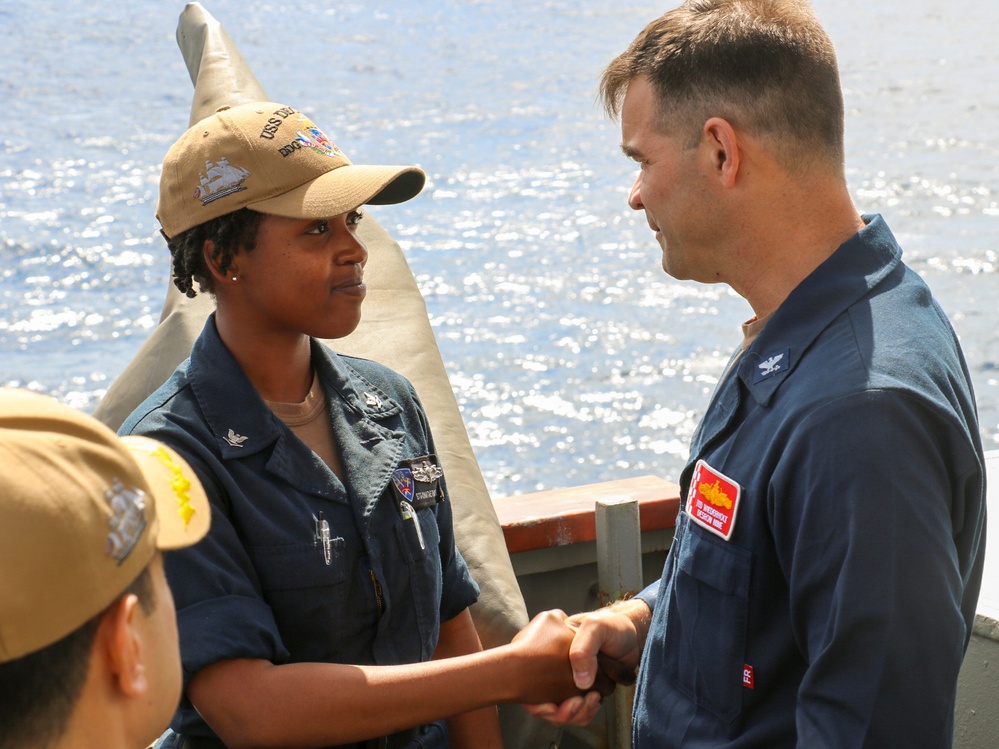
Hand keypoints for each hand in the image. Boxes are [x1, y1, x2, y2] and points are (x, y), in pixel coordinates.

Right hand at [522, 600, 649, 726]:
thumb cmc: (610, 626)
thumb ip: (583, 648)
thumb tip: (580, 682)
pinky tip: (593, 704)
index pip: (531, 678)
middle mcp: (556, 668)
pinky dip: (582, 715)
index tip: (550, 707)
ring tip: (591, 701)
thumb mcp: (594, 626)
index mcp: (552, 651)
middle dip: (558, 713)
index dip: (536, 700)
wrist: (630, 636)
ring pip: (560, 710)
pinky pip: (575, 712)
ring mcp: (568, 682)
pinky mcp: (582, 692)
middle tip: (576, 703)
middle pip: (544, 702)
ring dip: (572, 715)